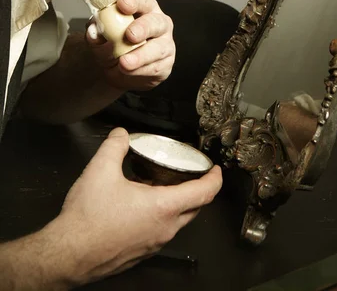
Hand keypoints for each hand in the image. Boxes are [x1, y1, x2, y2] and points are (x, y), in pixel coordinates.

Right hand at [53, 128, 221, 285]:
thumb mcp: (101, 169)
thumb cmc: (88, 219)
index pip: (204, 192)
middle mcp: (164, 229)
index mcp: (163, 207)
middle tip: (192, 175)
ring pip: (178, 222)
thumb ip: (115, 145)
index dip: (214, 178)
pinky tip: (141, 206)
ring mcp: (154, 244)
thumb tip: (121, 134)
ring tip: (162, 185)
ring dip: (177, 204)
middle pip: (195, 209)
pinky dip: (161, 217)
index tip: (216, 169)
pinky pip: (161, 232)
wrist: (68, 254)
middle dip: (198, 190)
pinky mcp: (141, 253)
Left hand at [87, 0, 174, 91]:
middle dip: (143, 28)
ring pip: (157, 50)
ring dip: (139, 57)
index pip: (142, 1)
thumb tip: (93, 32)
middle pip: (156, 23)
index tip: (122, 4)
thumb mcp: (102, 34)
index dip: (133, 1)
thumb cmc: (115, 42)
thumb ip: (97, 31)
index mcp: (145, 10)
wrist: (121, 68)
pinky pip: (153, 69)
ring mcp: (165, 45)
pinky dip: (137, 73)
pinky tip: (126, 72)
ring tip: (123, 63)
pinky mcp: (165, 65)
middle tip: (130, 35)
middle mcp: (159, 24)